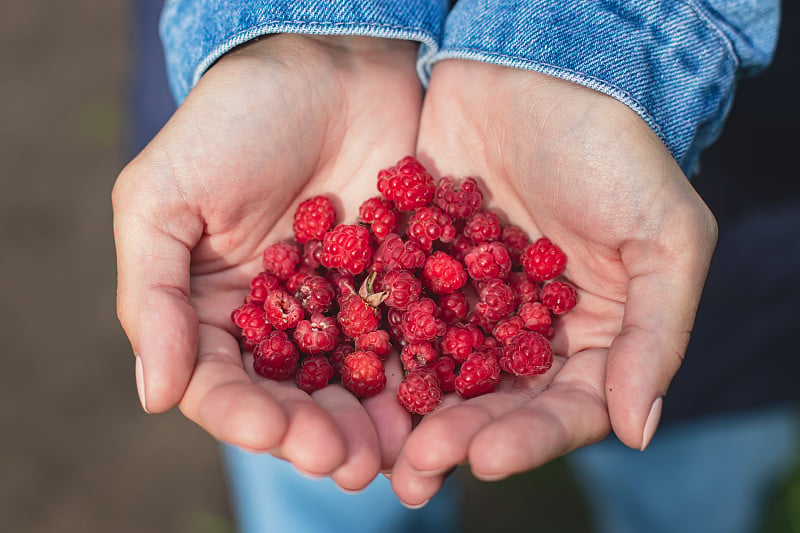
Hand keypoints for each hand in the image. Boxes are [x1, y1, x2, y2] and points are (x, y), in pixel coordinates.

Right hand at [112, 35, 421, 489]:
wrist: (328, 64)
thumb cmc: (232, 122)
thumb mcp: (163, 197)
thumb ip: (153, 295)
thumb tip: (154, 396)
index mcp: (210, 308)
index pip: (219, 382)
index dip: (243, 415)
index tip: (275, 432)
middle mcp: (277, 319)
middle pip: (292, 395)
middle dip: (315, 433)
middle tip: (347, 464)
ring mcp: (341, 305)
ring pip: (352, 381)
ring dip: (370, 423)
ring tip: (391, 455)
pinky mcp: (399, 284)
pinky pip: (408, 339)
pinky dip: (420, 376)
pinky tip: (436, 406)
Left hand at [389, 59, 716, 504]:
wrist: (539, 71)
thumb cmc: (616, 150)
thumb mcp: (665, 236)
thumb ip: (656, 333)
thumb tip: (640, 430)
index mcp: (591, 334)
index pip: (566, 406)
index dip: (530, 439)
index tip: (486, 459)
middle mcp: (527, 328)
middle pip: (495, 402)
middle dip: (460, 435)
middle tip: (419, 466)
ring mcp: (470, 300)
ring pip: (440, 370)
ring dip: (411, 410)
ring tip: (378, 446)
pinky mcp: (420, 267)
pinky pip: (397, 315)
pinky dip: (377, 346)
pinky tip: (347, 374)